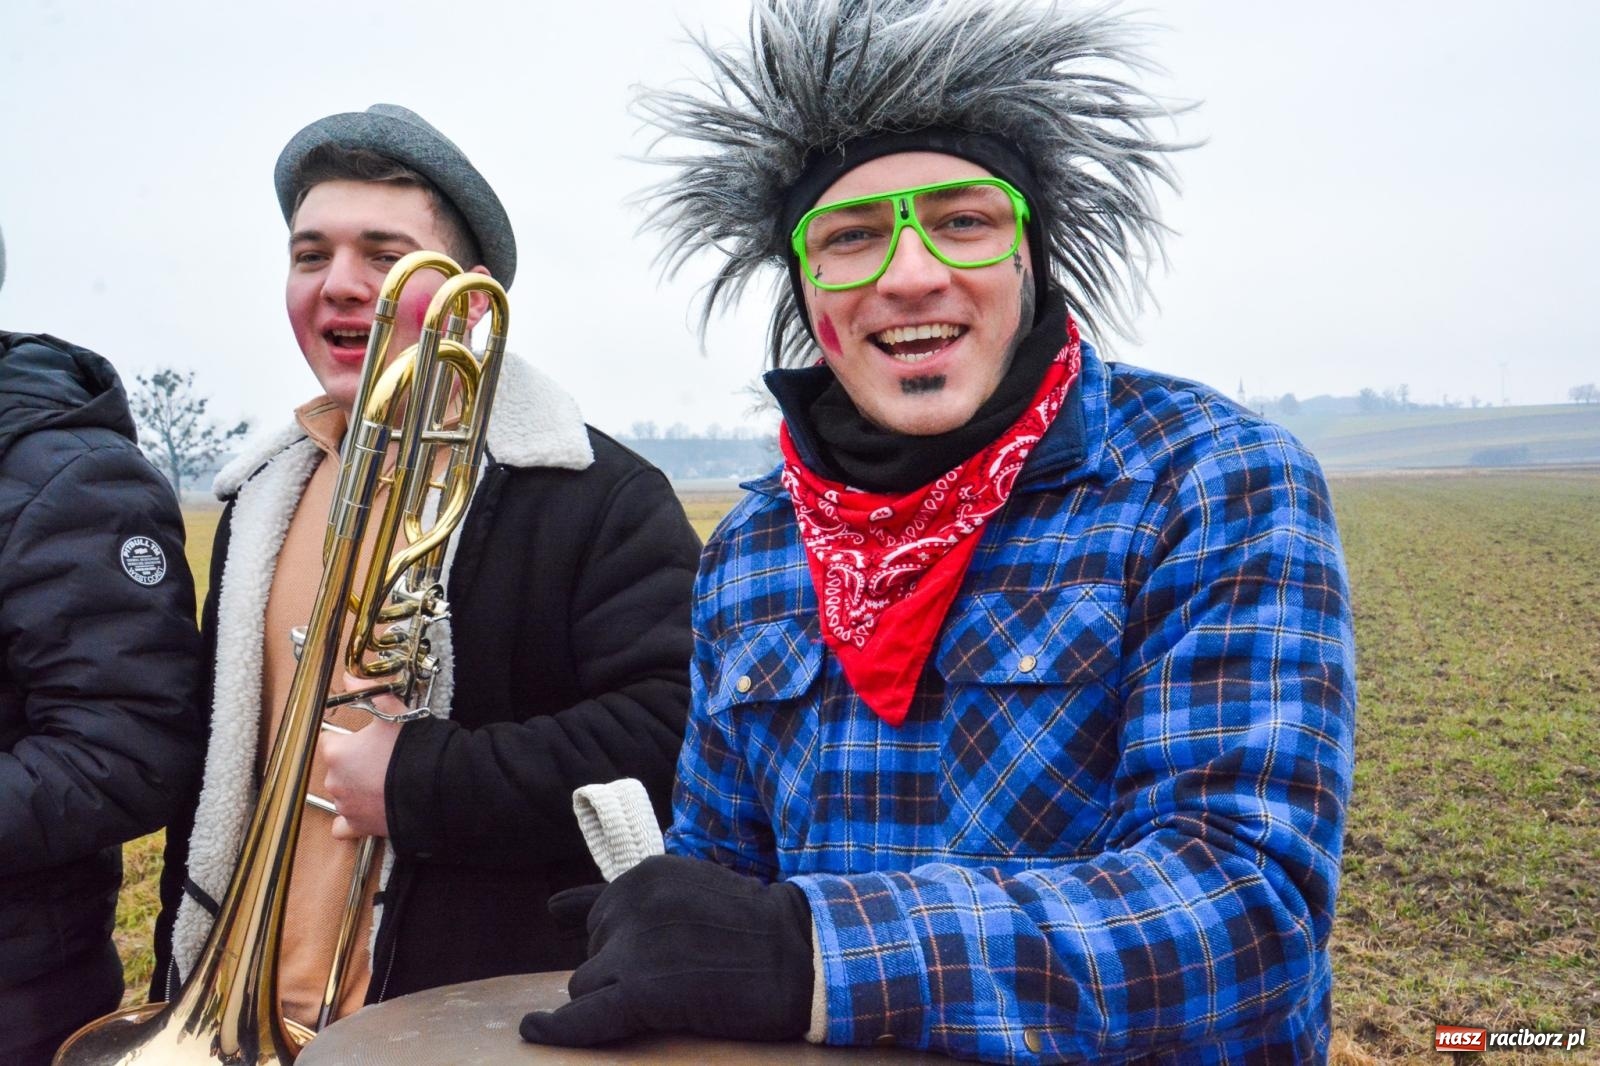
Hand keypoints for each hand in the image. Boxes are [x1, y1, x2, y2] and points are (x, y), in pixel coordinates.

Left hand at [319, 687, 402, 838]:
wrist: (435, 785)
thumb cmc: (413, 748)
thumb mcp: (395, 712)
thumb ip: (368, 693)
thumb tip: (349, 677)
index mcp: (337, 752)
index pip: (328, 742)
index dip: (348, 739)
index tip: (365, 740)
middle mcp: (334, 781)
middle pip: (336, 769)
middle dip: (353, 765)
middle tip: (380, 760)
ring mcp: (346, 806)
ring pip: (342, 795)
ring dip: (355, 790)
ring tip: (383, 784)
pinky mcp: (359, 826)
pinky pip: (343, 827)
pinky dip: (351, 821)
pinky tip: (366, 811)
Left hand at [519, 855, 813, 1046]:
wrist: (800, 955)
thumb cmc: (750, 928)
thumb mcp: (684, 890)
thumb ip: (615, 897)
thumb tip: (550, 908)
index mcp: (643, 874)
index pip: (599, 919)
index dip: (625, 946)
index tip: (662, 958)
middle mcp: (631, 901)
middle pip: (591, 953)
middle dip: (618, 971)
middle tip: (679, 978)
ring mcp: (634, 946)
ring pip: (585, 986)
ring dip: (614, 1000)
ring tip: (671, 1000)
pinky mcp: (640, 990)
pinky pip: (584, 1016)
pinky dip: (559, 1030)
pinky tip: (535, 1032)